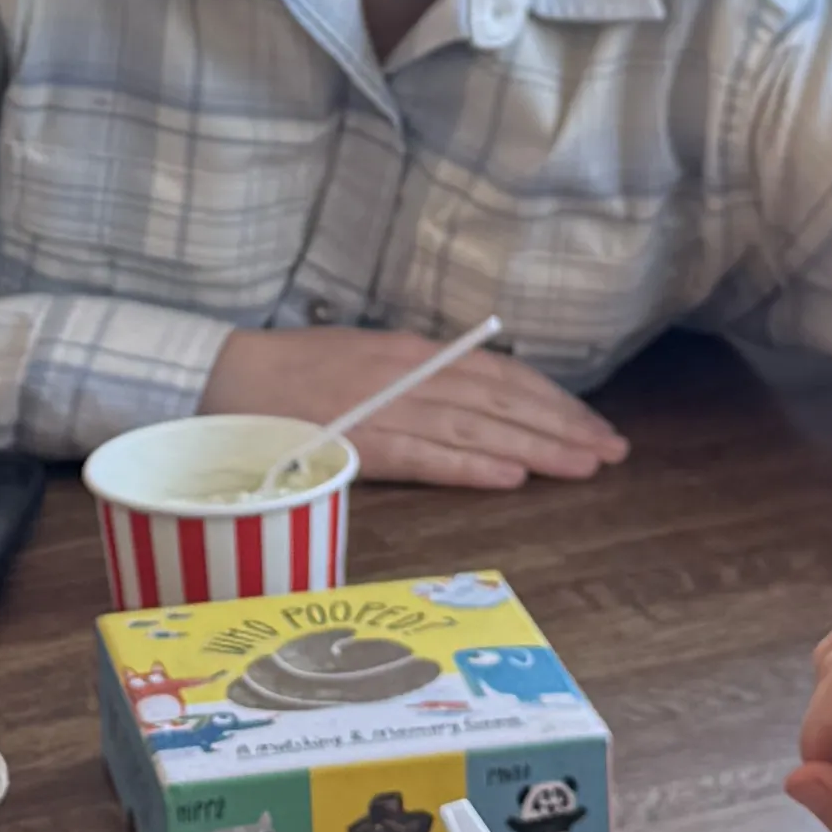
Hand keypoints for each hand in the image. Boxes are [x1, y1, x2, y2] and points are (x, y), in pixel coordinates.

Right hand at [206, 326, 626, 492]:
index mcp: (412, 354)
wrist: (219, 381)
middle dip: (561, 426)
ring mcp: (381, 406)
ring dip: (534, 447)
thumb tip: (476, 404)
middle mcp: (407, 374)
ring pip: (474, 427)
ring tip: (582, 466)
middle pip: (500, 400)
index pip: (500, 376)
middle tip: (612, 451)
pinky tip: (511, 477)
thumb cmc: (290, 379)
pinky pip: (422, 456)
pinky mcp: (355, 442)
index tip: (594, 427)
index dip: (552, 402)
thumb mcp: (367, 366)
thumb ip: (420, 382)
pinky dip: (469, 466)